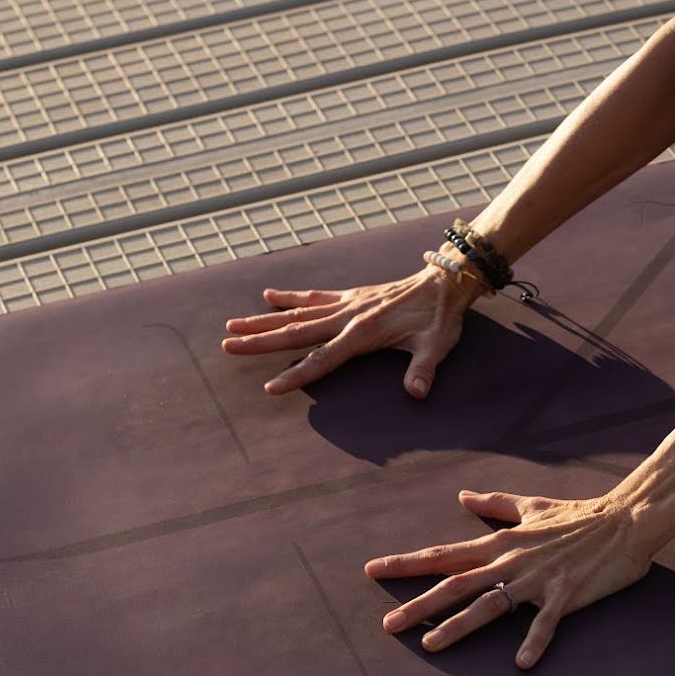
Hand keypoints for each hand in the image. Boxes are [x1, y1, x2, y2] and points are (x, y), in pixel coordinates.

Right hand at [221, 260, 482, 396]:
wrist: (445, 281)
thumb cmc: (440, 317)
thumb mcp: (437, 346)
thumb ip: (423, 370)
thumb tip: (417, 393)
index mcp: (363, 332)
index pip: (323, 359)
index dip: (297, 375)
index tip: (270, 387)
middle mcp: (348, 316)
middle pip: (296, 332)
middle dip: (261, 342)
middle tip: (229, 346)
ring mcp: (346, 304)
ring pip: (297, 313)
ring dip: (264, 320)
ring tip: (233, 325)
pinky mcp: (351, 295)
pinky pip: (314, 296)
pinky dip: (290, 297)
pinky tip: (269, 296)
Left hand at [366, 489, 659, 668]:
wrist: (625, 519)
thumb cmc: (579, 514)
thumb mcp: (532, 505)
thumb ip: (495, 504)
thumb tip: (463, 495)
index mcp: (500, 543)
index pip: (444, 555)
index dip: (407, 563)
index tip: (374, 570)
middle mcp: (510, 561)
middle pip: (455, 585)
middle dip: (419, 604)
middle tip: (387, 624)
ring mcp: (537, 579)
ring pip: (489, 604)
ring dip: (459, 626)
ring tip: (430, 646)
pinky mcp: (565, 594)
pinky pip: (546, 622)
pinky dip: (534, 641)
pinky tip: (521, 664)